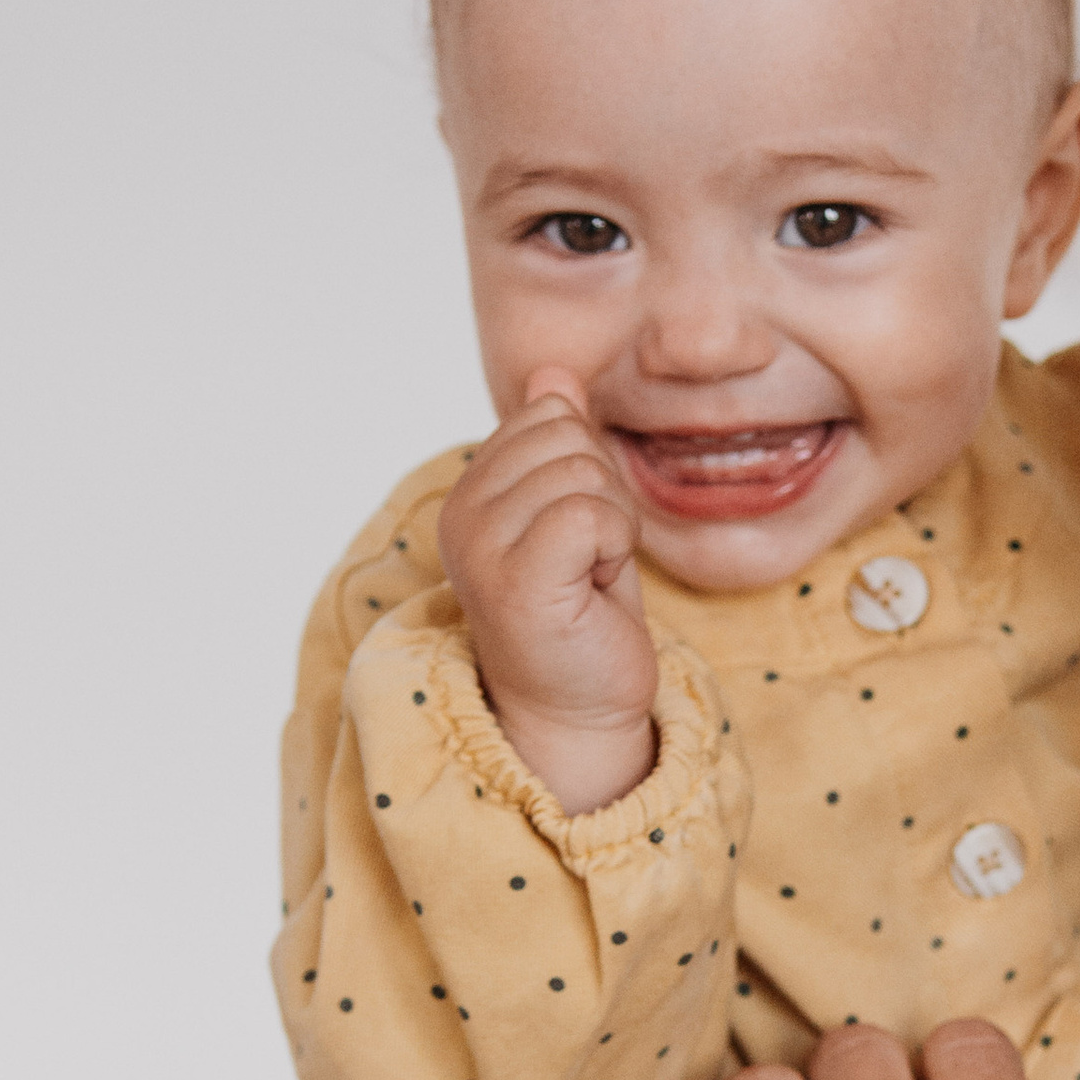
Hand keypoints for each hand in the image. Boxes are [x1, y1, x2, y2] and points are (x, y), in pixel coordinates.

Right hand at [437, 369, 659, 813]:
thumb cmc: (583, 614)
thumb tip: (552, 371)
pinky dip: (616, 550)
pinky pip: (593, 514)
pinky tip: (595, 590)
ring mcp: (481, 546)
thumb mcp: (573, 511)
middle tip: (587, 562)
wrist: (580, 708)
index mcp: (471, 490)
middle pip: (569, 435)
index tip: (578, 536)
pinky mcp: (515, 579)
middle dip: (605, 495)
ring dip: (613, 528)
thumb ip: (559, 443)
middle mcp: (462, 513)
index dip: (588, 469)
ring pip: (586, 474)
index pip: (549, 411)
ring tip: (588, 579)